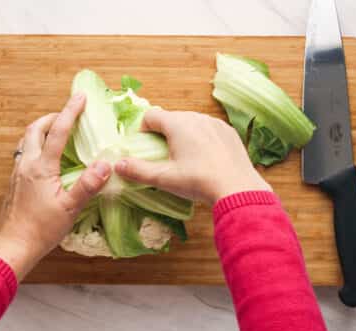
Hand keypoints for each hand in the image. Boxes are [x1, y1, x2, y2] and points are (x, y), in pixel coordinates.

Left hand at [0, 93, 111, 278]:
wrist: (14, 245)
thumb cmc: (42, 229)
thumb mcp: (70, 208)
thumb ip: (88, 185)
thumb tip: (105, 164)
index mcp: (41, 167)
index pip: (58, 132)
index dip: (70, 112)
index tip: (80, 97)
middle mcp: (26, 164)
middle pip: (35, 129)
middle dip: (52, 117)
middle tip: (68, 114)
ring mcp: (18, 173)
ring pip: (27, 140)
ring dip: (42, 130)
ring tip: (58, 132)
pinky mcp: (15, 182)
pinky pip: (25, 154)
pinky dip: (37, 146)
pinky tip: (46, 158)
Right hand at [114, 109, 270, 206]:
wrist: (238, 189)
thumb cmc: (199, 182)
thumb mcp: (165, 178)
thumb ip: (138, 171)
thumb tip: (117, 165)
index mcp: (177, 123)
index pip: (151, 116)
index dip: (143, 131)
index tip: (145, 147)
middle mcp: (196, 117)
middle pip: (172, 119)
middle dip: (164, 134)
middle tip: (165, 156)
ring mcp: (215, 123)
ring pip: (192, 123)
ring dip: (184, 136)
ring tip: (186, 159)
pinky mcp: (229, 132)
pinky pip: (210, 130)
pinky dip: (204, 140)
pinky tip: (206, 159)